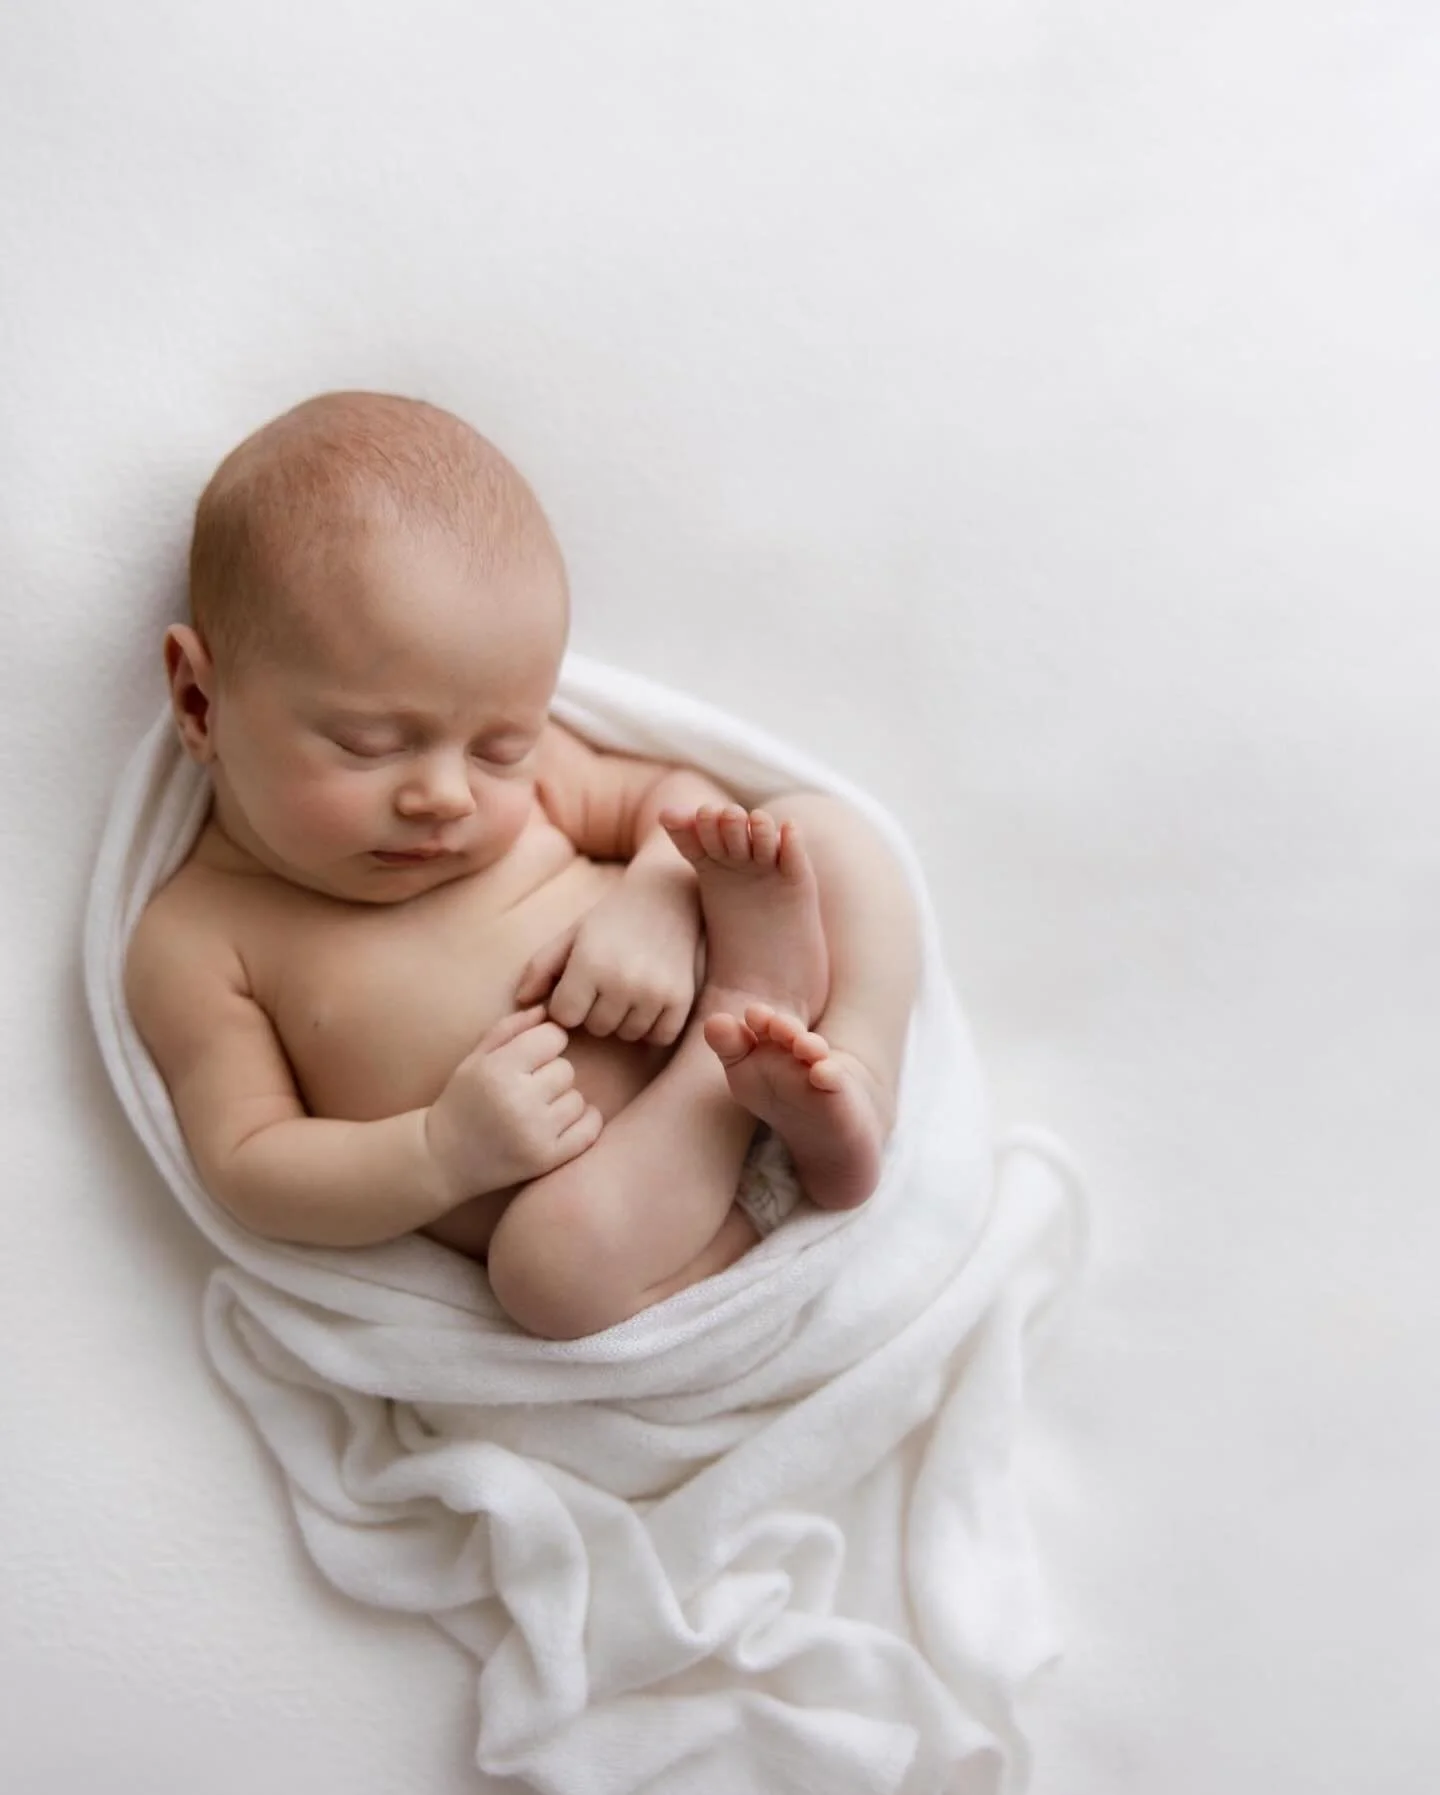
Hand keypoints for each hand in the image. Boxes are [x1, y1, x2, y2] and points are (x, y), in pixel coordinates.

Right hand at [423, 1007, 602, 1202]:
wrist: (444, 1160)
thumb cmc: (463, 1101)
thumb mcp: (475, 1058)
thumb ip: (511, 1028)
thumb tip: (548, 1008)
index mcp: (497, 1070)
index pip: (553, 1037)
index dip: (545, 1044)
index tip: (532, 1058)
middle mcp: (518, 1101)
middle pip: (566, 1069)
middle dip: (551, 1076)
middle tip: (528, 1090)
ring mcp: (535, 1133)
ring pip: (578, 1099)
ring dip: (563, 1102)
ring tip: (536, 1111)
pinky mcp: (547, 1158)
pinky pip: (589, 1128)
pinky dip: (581, 1123)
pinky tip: (558, 1125)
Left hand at [515, 874, 701, 1045]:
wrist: (668, 896)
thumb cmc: (612, 917)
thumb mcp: (572, 934)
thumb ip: (541, 967)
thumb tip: (522, 1002)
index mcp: (589, 963)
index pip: (564, 1016)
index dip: (568, 1003)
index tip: (578, 986)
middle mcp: (622, 980)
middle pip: (596, 1028)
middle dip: (596, 1011)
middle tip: (608, 983)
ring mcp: (655, 991)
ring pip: (627, 1034)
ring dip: (625, 1019)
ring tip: (630, 989)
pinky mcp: (681, 999)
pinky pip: (659, 1037)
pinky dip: (654, 1026)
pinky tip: (651, 1002)